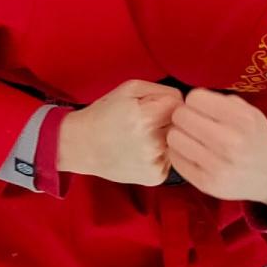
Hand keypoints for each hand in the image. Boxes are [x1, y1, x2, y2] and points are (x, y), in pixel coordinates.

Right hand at [56, 79, 180, 187]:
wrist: (80, 146)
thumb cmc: (104, 114)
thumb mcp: (129, 89)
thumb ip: (162, 90)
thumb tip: (186, 104)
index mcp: (146, 118)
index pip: (179, 104)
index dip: (163, 103)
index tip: (147, 108)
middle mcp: (153, 143)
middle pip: (180, 125)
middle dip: (165, 121)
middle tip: (143, 124)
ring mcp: (155, 163)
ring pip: (178, 143)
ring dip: (164, 139)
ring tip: (140, 139)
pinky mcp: (155, 177)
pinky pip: (171, 159)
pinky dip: (159, 155)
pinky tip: (140, 153)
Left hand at [166, 88, 266, 206]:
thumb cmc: (254, 140)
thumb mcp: (251, 114)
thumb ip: (225, 101)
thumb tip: (193, 97)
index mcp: (243, 120)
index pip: (195, 98)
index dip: (194, 101)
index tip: (199, 108)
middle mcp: (231, 142)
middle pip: (181, 116)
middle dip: (183, 116)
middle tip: (191, 122)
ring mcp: (217, 165)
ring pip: (173, 137)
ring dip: (179, 135)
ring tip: (191, 137)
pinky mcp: (205, 182)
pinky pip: (174, 158)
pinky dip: (179, 153)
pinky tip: (191, 153)